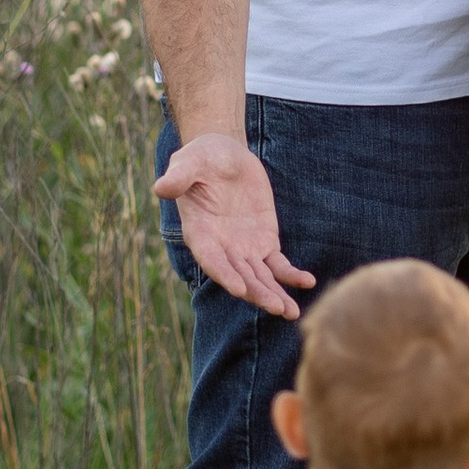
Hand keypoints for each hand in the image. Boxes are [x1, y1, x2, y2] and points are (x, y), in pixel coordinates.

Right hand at [154, 136, 316, 314]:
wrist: (225, 155)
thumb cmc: (201, 157)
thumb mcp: (189, 162)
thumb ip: (179, 177)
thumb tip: (160, 187)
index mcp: (199, 234)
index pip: (212, 260)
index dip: (225, 275)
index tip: (241, 290)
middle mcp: (221, 248)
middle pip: (240, 276)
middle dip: (258, 293)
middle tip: (277, 308)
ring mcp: (244, 248)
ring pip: (260, 278)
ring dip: (275, 294)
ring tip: (291, 312)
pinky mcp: (264, 242)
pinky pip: (278, 264)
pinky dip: (291, 275)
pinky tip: (307, 283)